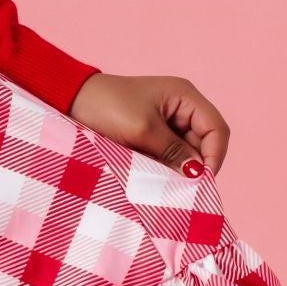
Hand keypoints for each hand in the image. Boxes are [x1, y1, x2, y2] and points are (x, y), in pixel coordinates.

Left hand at [66, 71, 229, 177]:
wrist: (70, 102)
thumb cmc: (107, 107)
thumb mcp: (143, 130)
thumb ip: (174, 151)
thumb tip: (198, 174)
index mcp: (185, 97)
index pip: (216, 129)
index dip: (214, 156)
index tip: (201, 181)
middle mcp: (181, 108)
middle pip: (204, 144)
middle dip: (195, 166)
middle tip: (181, 189)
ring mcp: (167, 122)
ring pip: (186, 153)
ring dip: (179, 169)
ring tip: (164, 183)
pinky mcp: (152, 136)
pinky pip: (169, 156)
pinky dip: (166, 168)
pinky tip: (155, 178)